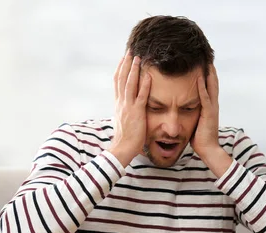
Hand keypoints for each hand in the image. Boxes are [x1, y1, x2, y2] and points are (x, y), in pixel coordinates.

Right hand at [109, 50, 150, 166]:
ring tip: (138, 57)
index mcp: (118, 104)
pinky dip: (145, 85)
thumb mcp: (123, 120)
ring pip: (129, 84)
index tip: (123, 58)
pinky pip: (141, 96)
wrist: (122, 148)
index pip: (117, 82)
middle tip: (130, 51)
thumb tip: (126, 106)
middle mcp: (121, 103)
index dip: (120, 69)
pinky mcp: (136, 113)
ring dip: (134, 69)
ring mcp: (128, 107)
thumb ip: (125, 111)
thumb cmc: (125, 138)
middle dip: (126, 64)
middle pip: (121, 79)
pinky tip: (148, 75)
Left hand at [191, 64, 219, 158]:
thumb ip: (193, 114)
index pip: (209, 87)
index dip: (208, 75)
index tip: (204, 64)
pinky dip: (203, 87)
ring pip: (212, 87)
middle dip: (210, 70)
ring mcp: (212, 108)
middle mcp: (213, 105)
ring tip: (206, 62)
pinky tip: (200, 78)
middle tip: (207, 57)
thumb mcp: (196, 122)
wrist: (208, 149)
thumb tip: (184, 110)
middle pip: (213, 83)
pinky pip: (205, 98)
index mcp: (209, 107)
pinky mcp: (208, 114)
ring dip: (209, 74)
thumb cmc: (200, 139)